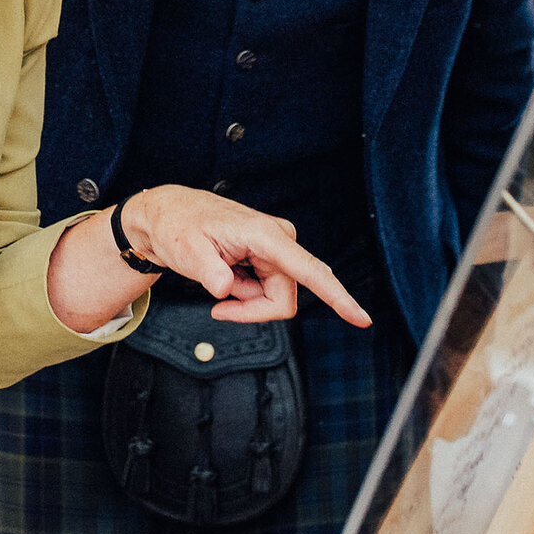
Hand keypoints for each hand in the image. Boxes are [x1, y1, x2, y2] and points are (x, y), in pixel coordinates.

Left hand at [121, 185, 373, 327]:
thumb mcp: (186, 250)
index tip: (362, 319)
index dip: (337, 297)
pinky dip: (246, 297)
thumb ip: (208, 271)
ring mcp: (278, 250)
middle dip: (252, 311)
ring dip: (247, 303)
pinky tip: (228, 278)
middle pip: (283, 300)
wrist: (171, 215)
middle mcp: (279, 241)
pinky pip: (269, 293)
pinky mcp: (272, 258)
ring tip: (219, 282)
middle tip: (218, 308)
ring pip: (277, 299)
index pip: (309, 270)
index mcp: (265, 235)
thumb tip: (227, 289)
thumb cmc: (179, 226)